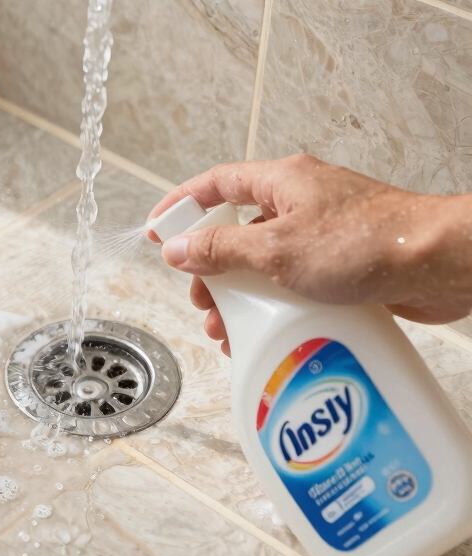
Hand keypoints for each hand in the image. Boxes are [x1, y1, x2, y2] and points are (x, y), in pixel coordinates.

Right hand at [147, 154, 471, 355]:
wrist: (440, 264)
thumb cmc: (367, 243)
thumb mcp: (275, 249)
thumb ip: (220, 249)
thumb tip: (177, 248)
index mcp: (281, 182)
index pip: (215, 184)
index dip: (181, 205)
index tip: (157, 229)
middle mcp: (301, 201)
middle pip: (237, 228)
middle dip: (212, 268)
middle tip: (202, 297)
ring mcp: (323, 232)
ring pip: (265, 260)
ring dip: (242, 294)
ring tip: (230, 327)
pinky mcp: (344, 262)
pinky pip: (295, 280)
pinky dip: (276, 303)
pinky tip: (270, 330)